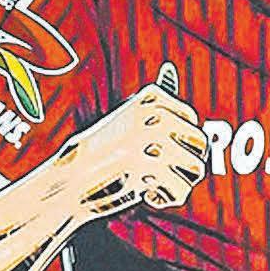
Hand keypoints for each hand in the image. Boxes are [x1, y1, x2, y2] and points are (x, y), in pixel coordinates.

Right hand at [64, 61, 206, 216]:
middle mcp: (157, 116)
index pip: (192, 120)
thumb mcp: (125, 120)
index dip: (178, 143)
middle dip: (183, 164)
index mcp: (151, 98)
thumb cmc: (97, 154)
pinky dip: (165, 199)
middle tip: (155, 172)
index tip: (152, 152)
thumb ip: (154, 110)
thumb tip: (171, 71)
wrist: (69, 180)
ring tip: (150, 183)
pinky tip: (144, 193)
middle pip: (200, 144)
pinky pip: (181, 191)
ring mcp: (155, 142)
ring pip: (196, 169)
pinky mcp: (152, 170)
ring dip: (175, 182)